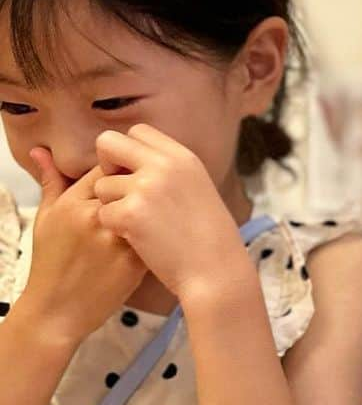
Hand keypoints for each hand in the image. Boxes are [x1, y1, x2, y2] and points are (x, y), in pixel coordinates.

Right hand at [20, 148, 146, 344]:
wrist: (58, 310)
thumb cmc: (51, 263)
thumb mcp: (46, 219)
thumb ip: (50, 182)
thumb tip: (40, 149)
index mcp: (72, 202)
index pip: (106, 167)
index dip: (119, 170)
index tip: (125, 179)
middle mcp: (94, 217)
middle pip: (131, 184)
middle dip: (140, 186)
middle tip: (148, 195)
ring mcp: (115, 240)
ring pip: (148, 207)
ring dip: (155, 208)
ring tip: (157, 216)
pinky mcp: (133, 261)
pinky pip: (157, 234)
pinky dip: (160, 233)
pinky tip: (159, 238)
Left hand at [94, 125, 249, 300]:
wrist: (217, 272)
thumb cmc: (209, 239)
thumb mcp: (199, 190)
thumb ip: (171, 172)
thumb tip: (137, 163)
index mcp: (183, 157)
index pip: (138, 132)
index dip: (128, 153)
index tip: (134, 176)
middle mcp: (164, 165)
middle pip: (108, 142)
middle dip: (106, 166)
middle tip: (120, 193)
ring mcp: (146, 187)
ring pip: (101, 185)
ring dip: (111, 205)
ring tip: (138, 226)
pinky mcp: (131, 213)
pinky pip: (103, 213)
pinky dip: (115, 230)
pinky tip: (137, 241)